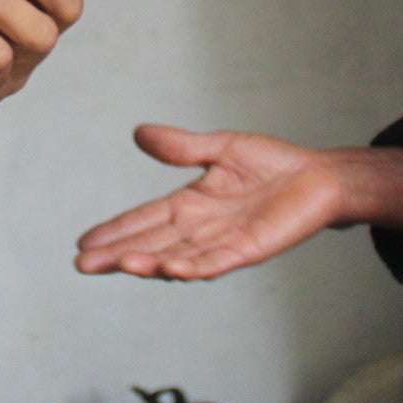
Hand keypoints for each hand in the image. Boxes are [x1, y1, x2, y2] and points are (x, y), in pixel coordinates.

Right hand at [74, 128, 402, 279]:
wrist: (320, 177)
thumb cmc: (274, 164)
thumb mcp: (221, 147)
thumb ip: (182, 147)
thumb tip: (139, 133)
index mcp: (191, 204)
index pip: (145, 219)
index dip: (116, 230)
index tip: (84, 243)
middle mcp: (201, 228)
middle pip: (151, 243)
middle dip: (118, 254)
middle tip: (82, 264)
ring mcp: (223, 242)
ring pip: (177, 257)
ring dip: (148, 263)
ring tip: (119, 264)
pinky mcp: (249, 249)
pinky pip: (215, 261)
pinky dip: (191, 267)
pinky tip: (168, 269)